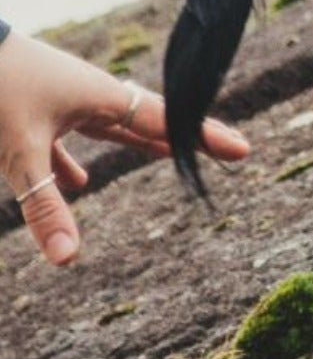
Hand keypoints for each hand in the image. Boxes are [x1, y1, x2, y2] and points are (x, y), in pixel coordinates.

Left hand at [0, 32, 249, 265]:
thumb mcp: (20, 153)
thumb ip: (43, 207)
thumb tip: (69, 260)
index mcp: (103, 98)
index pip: (167, 121)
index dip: (204, 138)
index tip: (243, 150)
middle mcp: (92, 98)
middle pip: (148, 123)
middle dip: (181, 138)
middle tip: (222, 148)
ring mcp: (65, 101)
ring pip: (110, 129)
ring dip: (134, 146)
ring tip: (162, 155)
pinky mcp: (36, 110)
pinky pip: (68, 140)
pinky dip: (74, 162)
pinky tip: (77, 183)